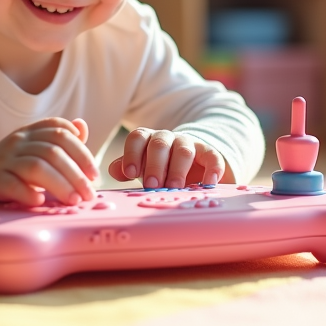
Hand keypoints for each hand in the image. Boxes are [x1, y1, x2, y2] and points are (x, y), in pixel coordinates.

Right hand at [0, 118, 98, 209]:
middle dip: (75, 174)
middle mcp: (18, 141)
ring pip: (36, 167)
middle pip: (52, 151)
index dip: (81, 150)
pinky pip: (12, 184)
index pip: (60, 130)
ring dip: (59, 185)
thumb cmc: (12, 165)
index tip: (93, 173)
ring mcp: (4, 159)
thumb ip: (59, 140)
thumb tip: (82, 127)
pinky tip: (41, 202)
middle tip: (88, 194)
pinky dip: (28, 193)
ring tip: (73, 201)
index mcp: (31, 131)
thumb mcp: (34, 148)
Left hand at [107, 129, 225, 188]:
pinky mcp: (208, 153)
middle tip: (152, 185)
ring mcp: (189, 143)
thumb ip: (127, 167)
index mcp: (147, 140)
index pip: (137, 138)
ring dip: (177, 169)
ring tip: (175, 187)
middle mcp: (167, 138)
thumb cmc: (160, 167)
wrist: (191, 163)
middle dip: (154, 165)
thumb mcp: (142, 167)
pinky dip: (211, 169)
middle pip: (159, 144)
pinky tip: (208, 184)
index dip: (131, 154)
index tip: (129, 174)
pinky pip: (212, 156)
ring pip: (183, 150)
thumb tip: (113, 170)